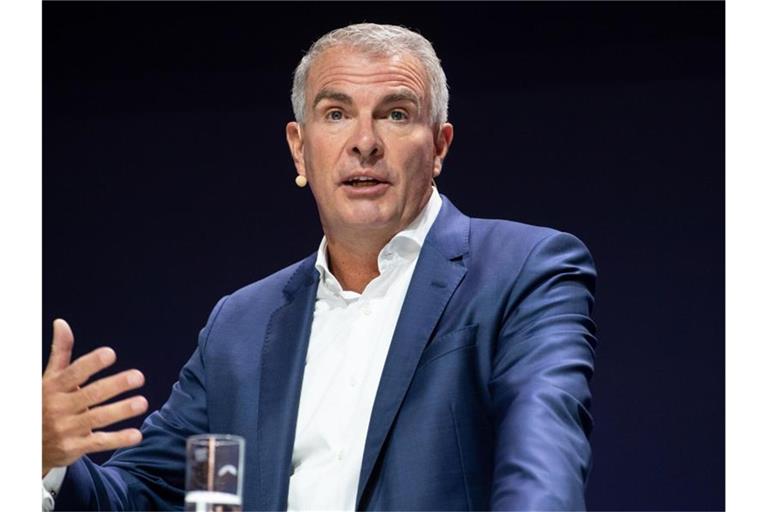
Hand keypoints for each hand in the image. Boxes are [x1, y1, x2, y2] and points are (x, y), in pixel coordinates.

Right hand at [42, 319, 147, 476]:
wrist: (27, 443)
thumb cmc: (45, 402)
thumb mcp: (48, 378)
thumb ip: (60, 352)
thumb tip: (61, 323)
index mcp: (54, 387)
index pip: (73, 373)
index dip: (91, 363)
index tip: (110, 353)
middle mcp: (60, 407)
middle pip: (91, 395)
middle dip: (115, 385)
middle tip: (139, 376)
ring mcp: (68, 428)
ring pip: (97, 418)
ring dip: (121, 411)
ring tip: (142, 402)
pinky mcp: (75, 447)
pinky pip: (99, 442)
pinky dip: (118, 439)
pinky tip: (137, 435)